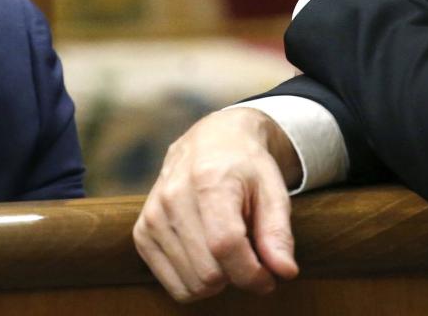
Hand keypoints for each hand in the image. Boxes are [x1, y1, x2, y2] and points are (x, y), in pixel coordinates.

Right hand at [133, 108, 301, 301]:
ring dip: (218, 280)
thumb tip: (284, 271)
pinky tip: (207, 256)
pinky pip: (174, 285)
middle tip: (250, 256)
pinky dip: (196, 281)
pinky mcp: (143, 233)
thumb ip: (278, 232)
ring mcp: (153, 216)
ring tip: (228, 251)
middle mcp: (173, 197)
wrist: (211, 141)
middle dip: (238, 275)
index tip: (269, 278)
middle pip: (209, 272)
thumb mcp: (273, 190)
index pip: (226, 245)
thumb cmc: (246, 167)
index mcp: (208, 180)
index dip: (252, 273)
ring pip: (193, 283)